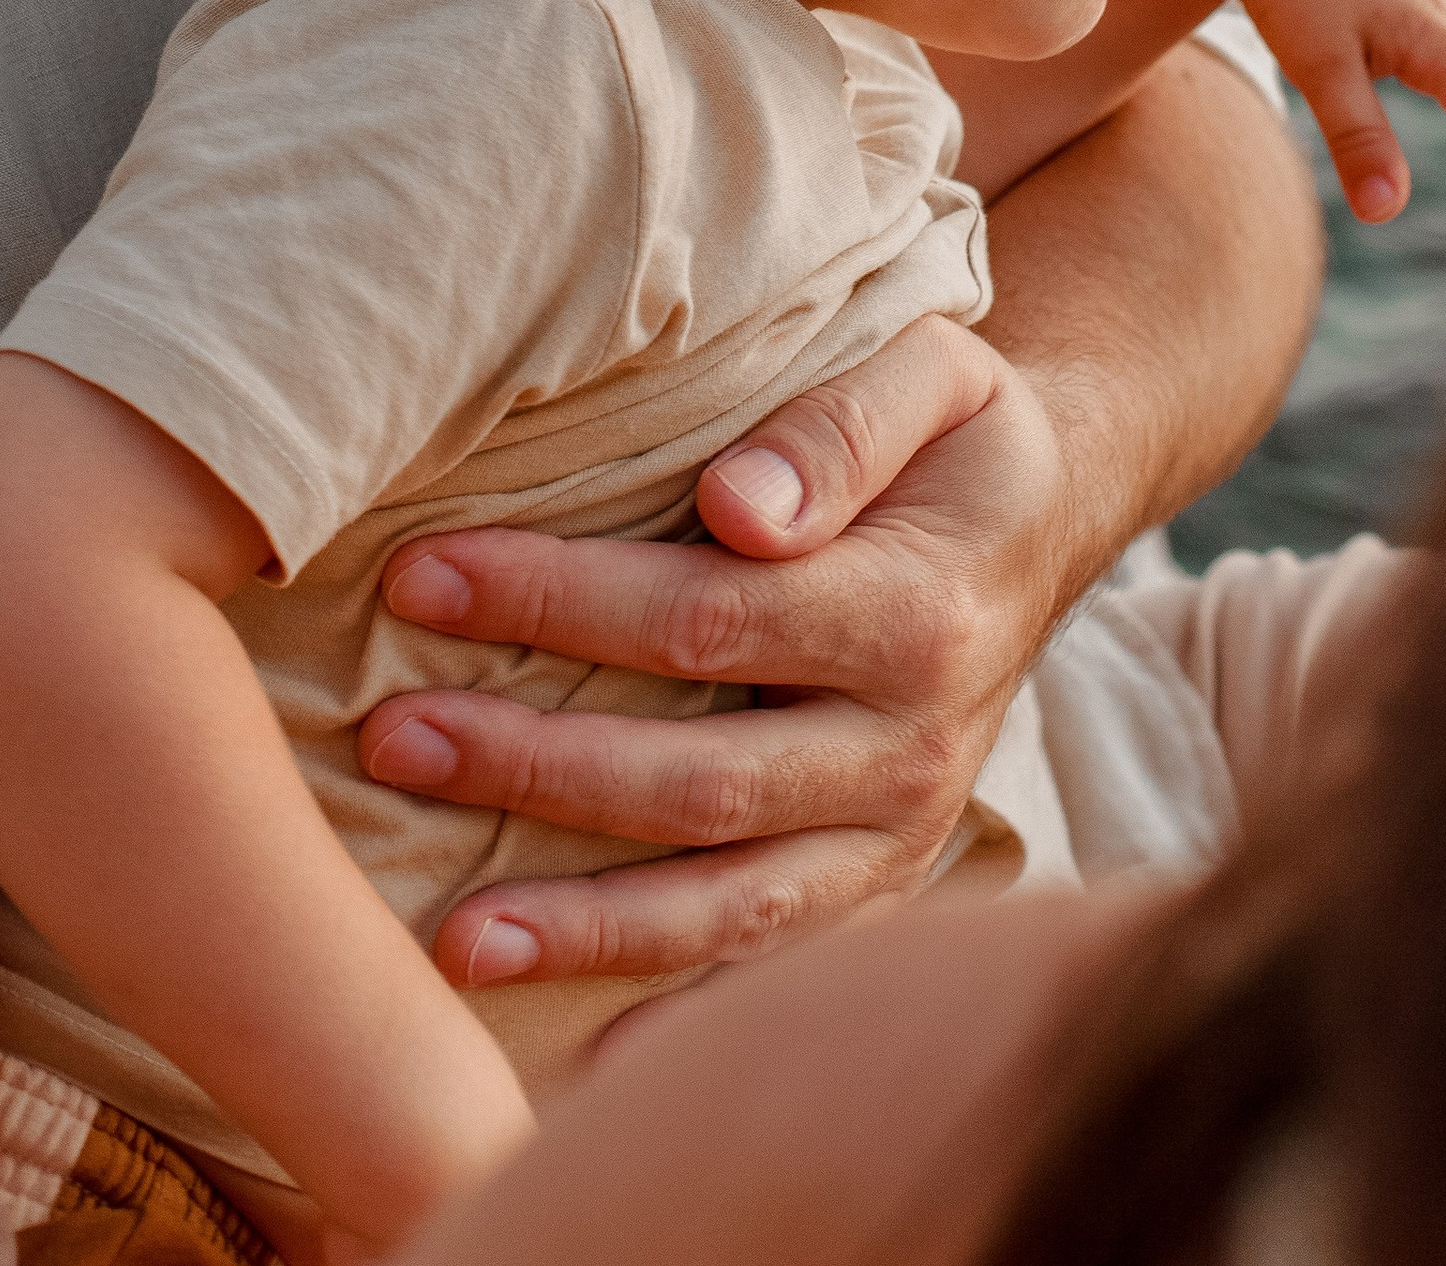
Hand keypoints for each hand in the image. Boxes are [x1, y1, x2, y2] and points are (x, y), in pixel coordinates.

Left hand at [358, 317, 1061, 989]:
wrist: (1054, 522)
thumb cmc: (960, 435)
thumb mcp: (935, 375)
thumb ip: (841, 429)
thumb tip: (740, 506)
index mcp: (918, 617)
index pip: (706, 619)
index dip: (558, 603)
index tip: (422, 580)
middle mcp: (915, 751)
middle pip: (697, 778)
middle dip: (532, 768)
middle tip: (390, 739)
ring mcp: (903, 838)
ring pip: (730, 908)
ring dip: (586, 929)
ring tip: (450, 943)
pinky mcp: (885, 887)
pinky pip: (777, 967)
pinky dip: (681, 1020)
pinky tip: (582, 1068)